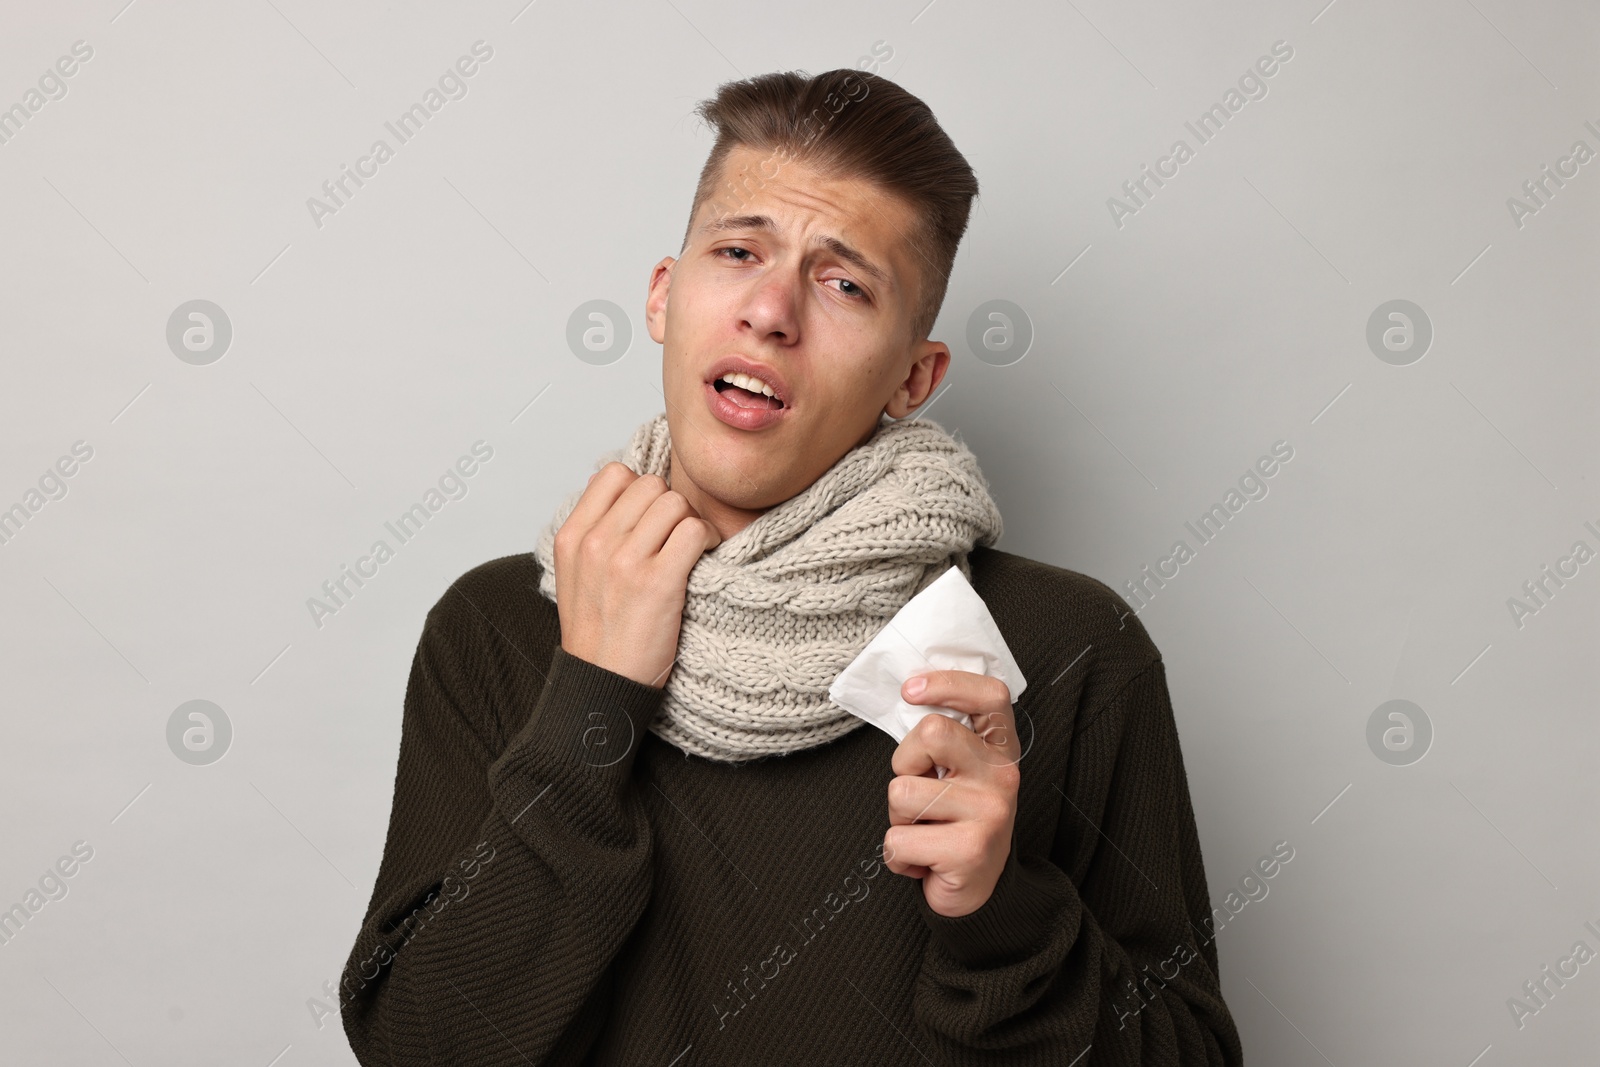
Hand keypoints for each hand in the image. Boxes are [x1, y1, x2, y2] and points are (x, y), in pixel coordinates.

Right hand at [553, 462, 720, 687]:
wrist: (601, 684)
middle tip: (672, 538)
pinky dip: (706, 540)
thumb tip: (626, 488)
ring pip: (675, 503)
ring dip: (690, 523)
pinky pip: (694, 531)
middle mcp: (595, 543)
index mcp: (572, 537)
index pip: (614, 473)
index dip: (640, 490)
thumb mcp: (574, 574)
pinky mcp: (659, 582)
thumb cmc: (598, 634)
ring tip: (687, 551)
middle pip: (650, 485)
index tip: (650, 517)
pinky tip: (700, 560)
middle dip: (669, 507)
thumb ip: (594, 530)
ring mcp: (625, 562)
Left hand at [884, 670, 1019, 917]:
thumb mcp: (961, 773)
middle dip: (904, 763)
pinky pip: (898, 839)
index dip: (948, 683)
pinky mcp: (970, 850)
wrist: (979, 889)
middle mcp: (1002, 776)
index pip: (990, 695)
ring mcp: (989, 812)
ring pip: (902, 792)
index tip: (911, 690)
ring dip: (898, 818)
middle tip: (919, 789)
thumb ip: (946, 738)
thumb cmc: (958, 822)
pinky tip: (923, 861)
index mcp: (1000, 750)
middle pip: (931, 733)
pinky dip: (898, 856)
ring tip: (925, 831)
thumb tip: (908, 695)